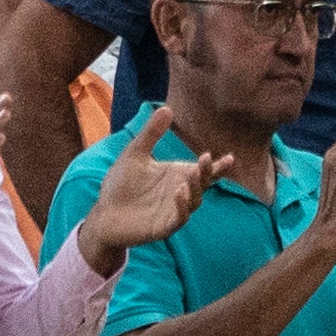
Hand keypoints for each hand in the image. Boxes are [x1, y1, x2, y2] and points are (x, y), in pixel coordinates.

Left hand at [77, 105, 232, 271]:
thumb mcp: (136, 153)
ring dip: (195, 189)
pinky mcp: (164, 227)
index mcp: (178, 175)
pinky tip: (179, 192)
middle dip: (206, 172)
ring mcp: (174, 211)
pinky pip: (179, 219)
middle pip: (202, 184)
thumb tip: (167, 108)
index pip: (203, 171)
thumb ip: (151, 133)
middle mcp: (181, 193)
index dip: (218, 166)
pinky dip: (182, 207)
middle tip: (205, 158)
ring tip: (191, 176)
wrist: (104, 211)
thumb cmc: (121, 183)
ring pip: (194, 202)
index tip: (231, 157)